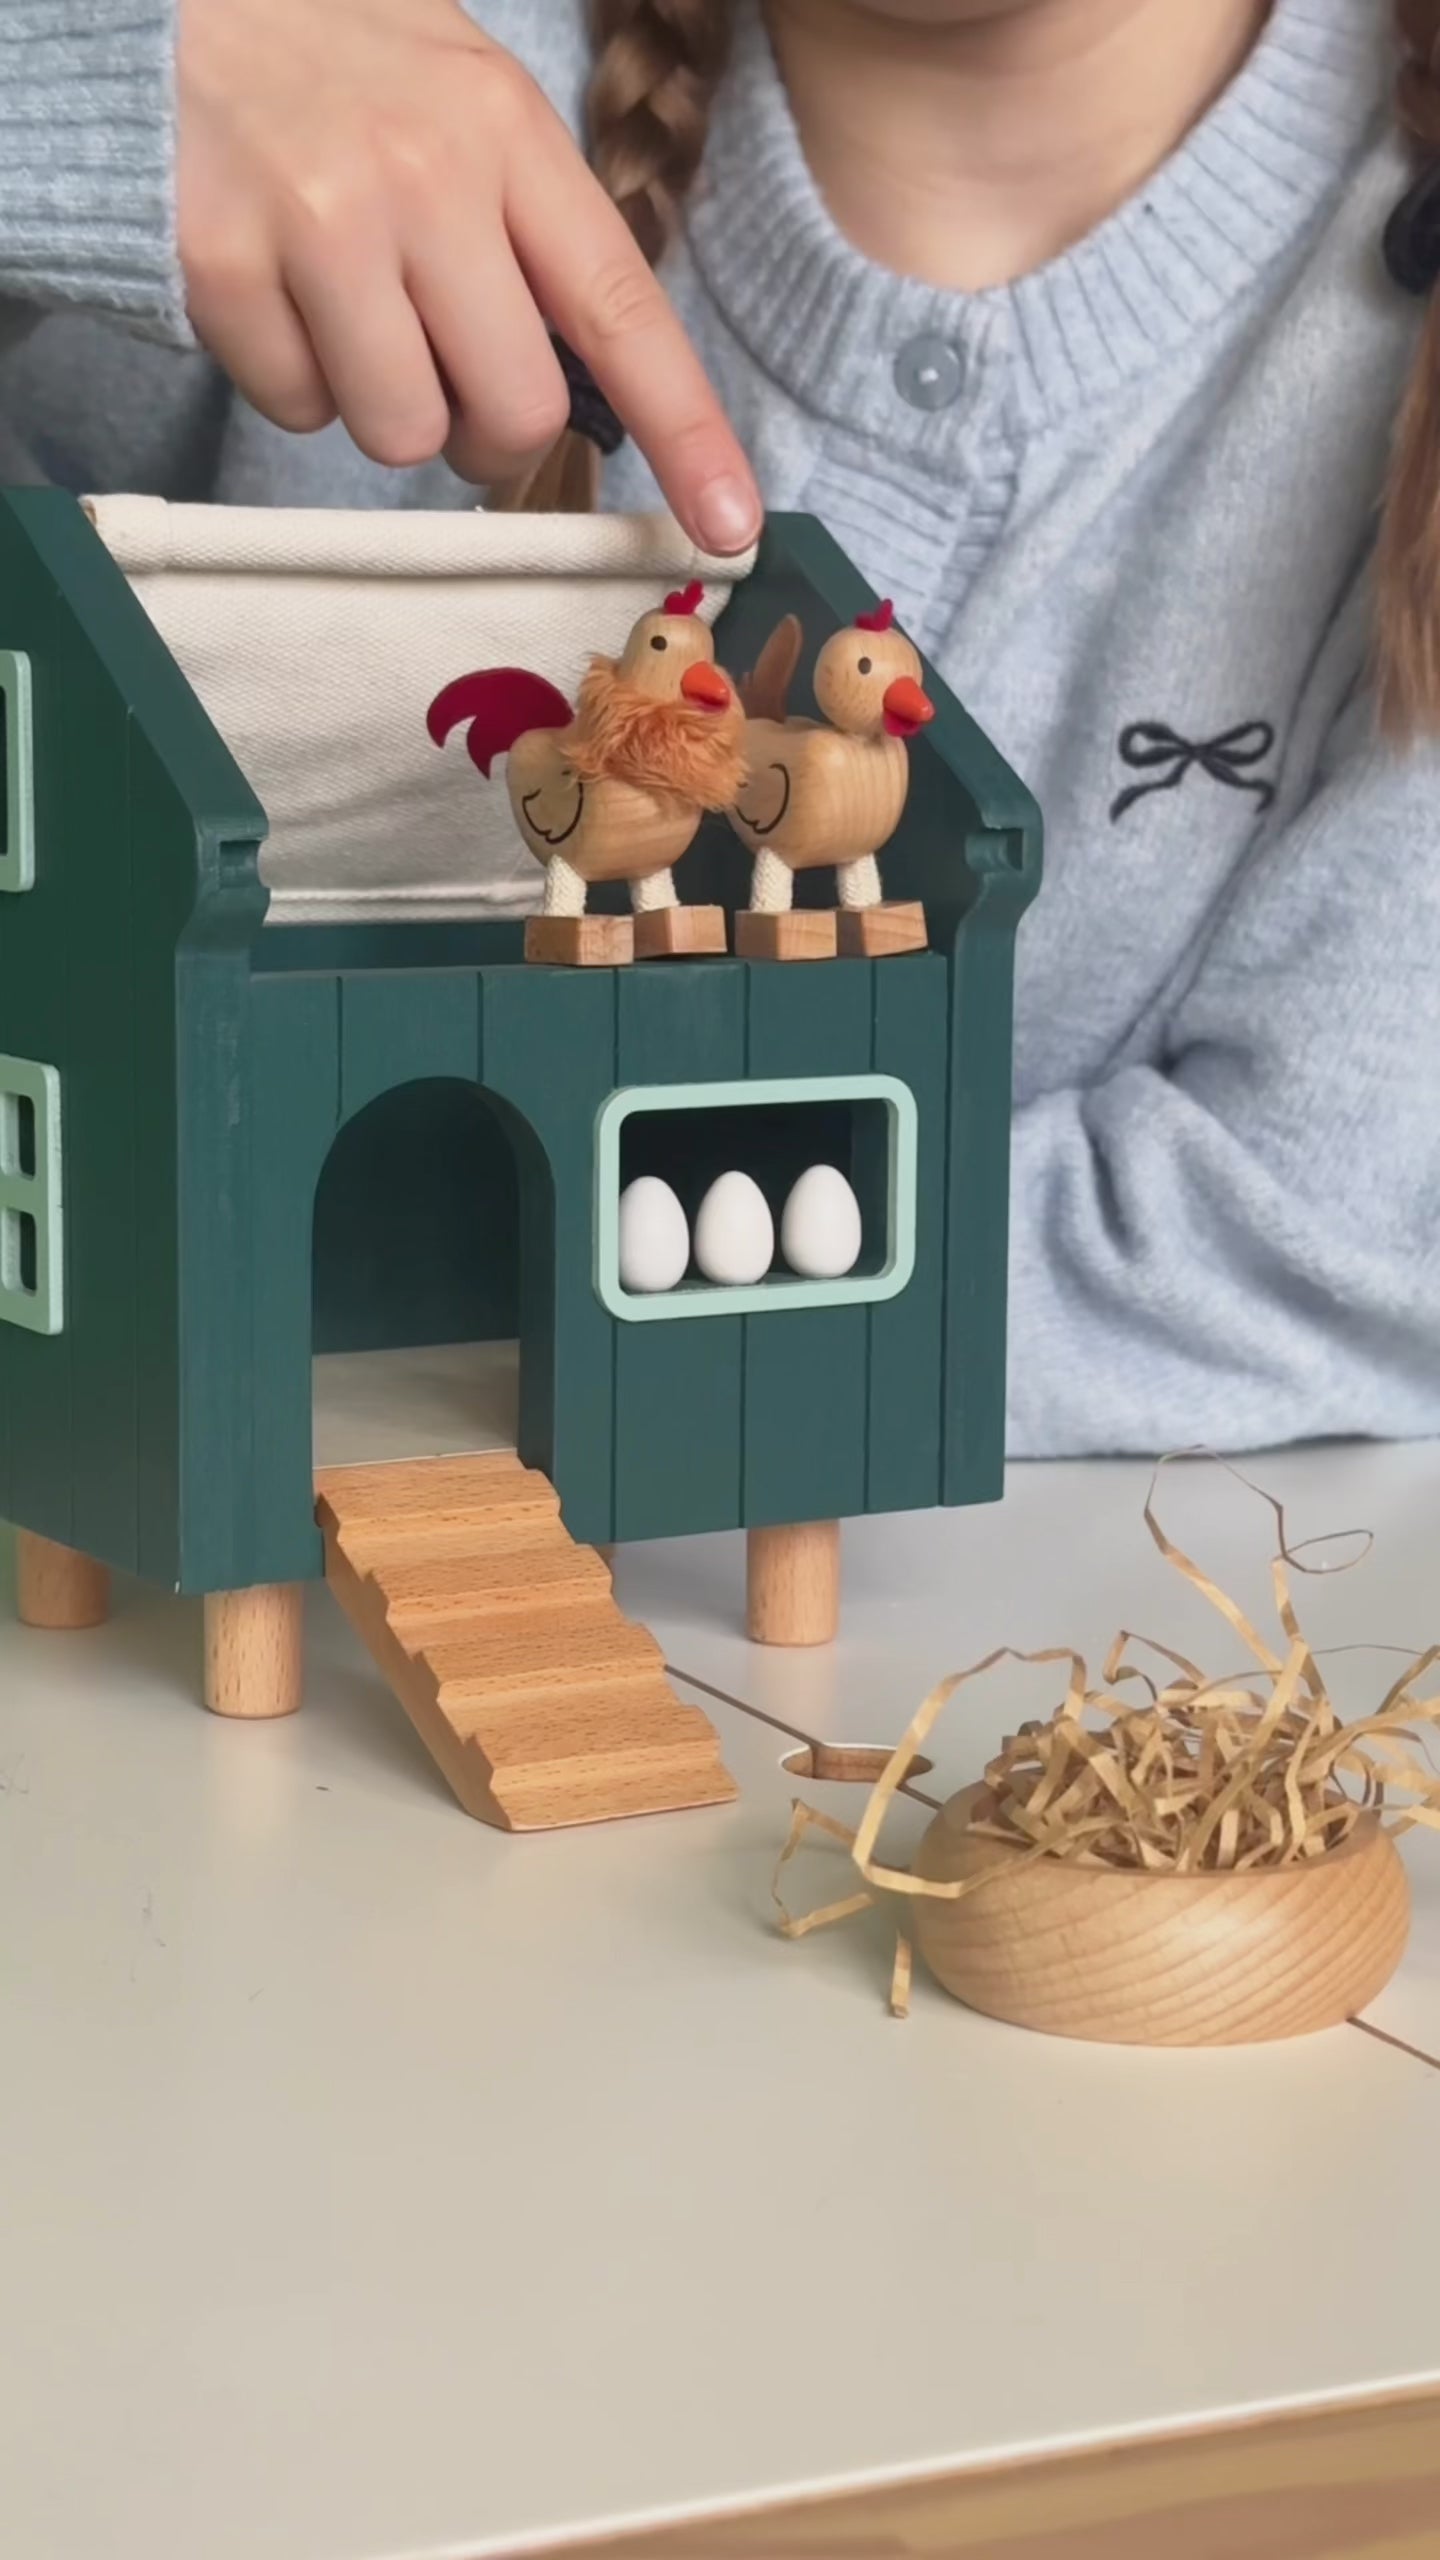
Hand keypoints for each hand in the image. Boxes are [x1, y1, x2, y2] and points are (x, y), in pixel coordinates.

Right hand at [176, 0, 761, 550]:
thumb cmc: (344, 64)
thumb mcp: (468, 107)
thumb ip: (533, 238)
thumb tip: (589, 399)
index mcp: (506, 134)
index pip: (621, 310)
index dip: (688, 431)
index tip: (732, 522)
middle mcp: (423, 178)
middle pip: (513, 412)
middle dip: (491, 436)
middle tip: (451, 383)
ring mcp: (317, 224)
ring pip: (400, 431)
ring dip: (385, 408)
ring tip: (351, 315)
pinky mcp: (221, 268)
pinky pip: (296, 409)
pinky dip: (293, 380)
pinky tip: (277, 293)